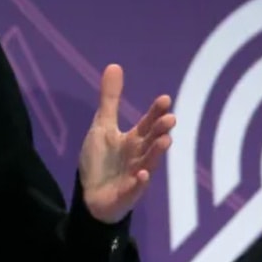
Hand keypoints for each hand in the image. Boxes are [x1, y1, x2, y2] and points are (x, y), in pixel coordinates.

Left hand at [80, 64, 174, 223]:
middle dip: (160, 131)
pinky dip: (138, 183)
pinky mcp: (126, 194)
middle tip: (170, 119)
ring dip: (156, 153)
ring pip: (148, 163)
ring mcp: (134, 176)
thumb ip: (110, 99)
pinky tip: (142, 175)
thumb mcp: (102, 127)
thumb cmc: (101, 160)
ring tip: (165, 140)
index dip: (155, 112)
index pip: (147, 124)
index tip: (165, 99)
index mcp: (133, 140)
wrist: (90, 195)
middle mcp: (138, 156)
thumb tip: (115, 65)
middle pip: (151, 142)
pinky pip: (134, 189)